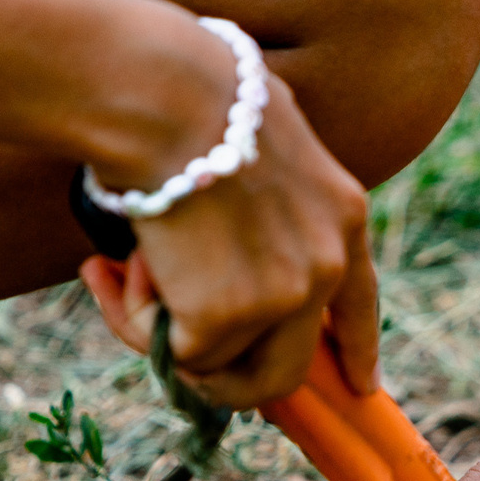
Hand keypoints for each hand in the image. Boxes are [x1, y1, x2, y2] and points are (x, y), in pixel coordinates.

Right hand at [80, 74, 376, 409]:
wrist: (160, 94)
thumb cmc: (187, 95)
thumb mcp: (257, 140)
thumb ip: (264, 198)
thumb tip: (225, 246)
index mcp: (343, 215)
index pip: (361, 302)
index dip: (357, 350)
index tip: (363, 386)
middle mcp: (325, 264)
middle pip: (286, 369)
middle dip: (226, 377)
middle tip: (170, 350)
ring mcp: (282, 297)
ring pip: (217, 366)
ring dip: (160, 328)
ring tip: (123, 269)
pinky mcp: (227, 317)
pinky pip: (174, 353)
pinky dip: (133, 319)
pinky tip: (117, 267)